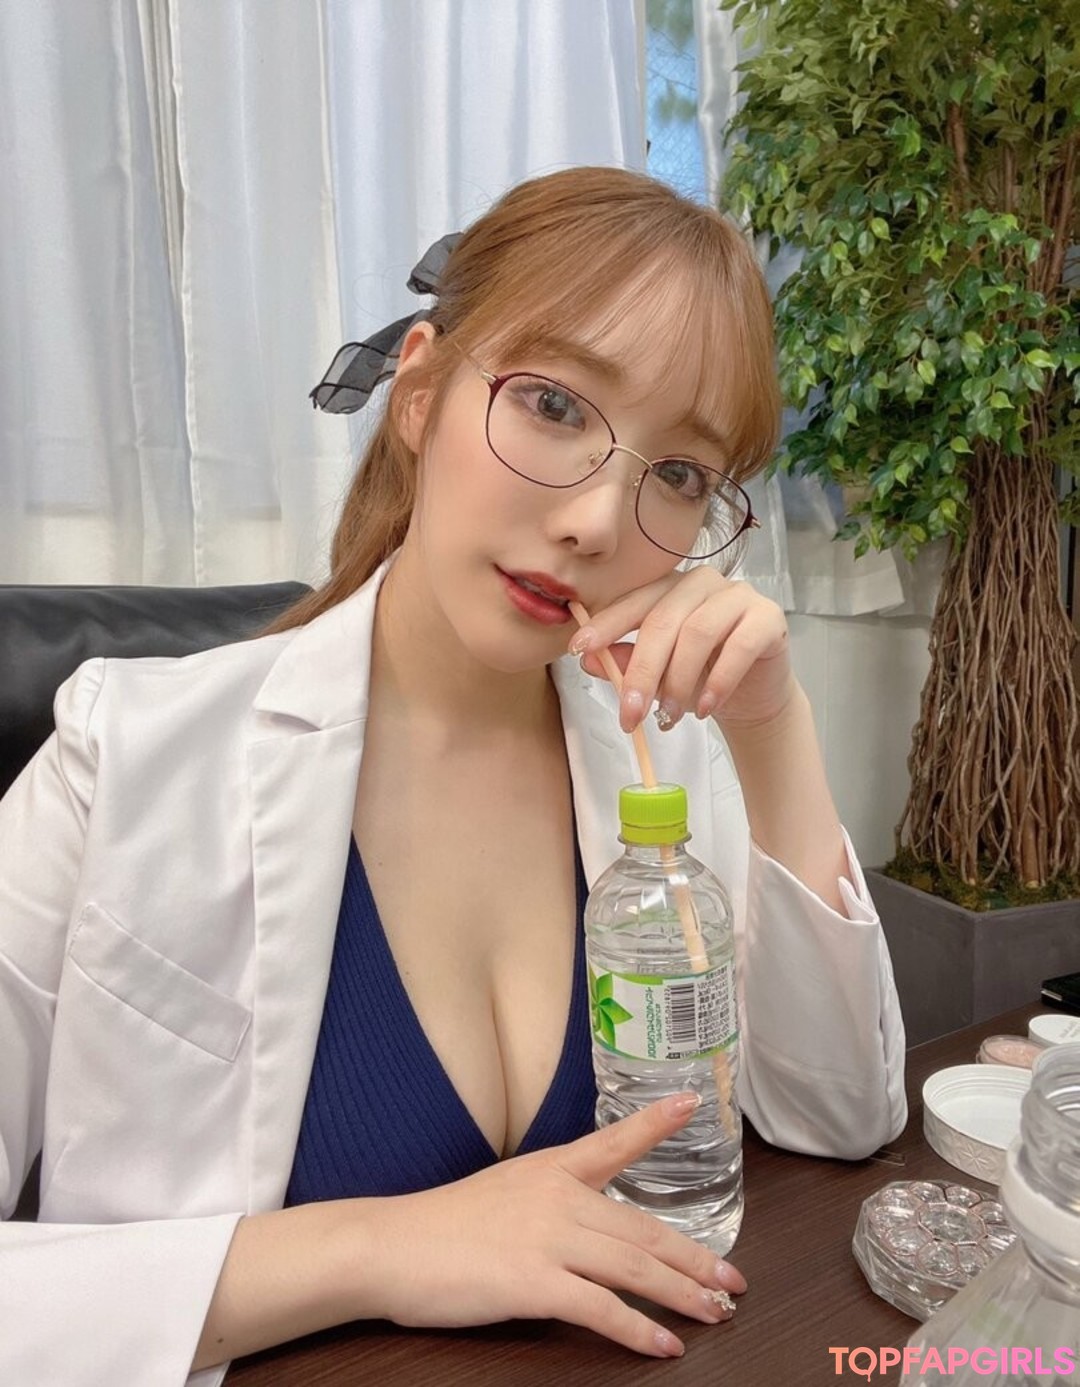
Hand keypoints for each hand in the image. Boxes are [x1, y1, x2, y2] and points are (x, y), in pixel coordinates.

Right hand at [367, 1094, 745, 1357]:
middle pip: (644, 1228)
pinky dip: (638, 1330)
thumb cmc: (443, 1224)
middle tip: (734, 1279)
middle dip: (696, 1257)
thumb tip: (589, 1220)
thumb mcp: (505, 1190)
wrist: (392, 1246)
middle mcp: (558, 1196)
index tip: (692, 1101)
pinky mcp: (533, 1282)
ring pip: (634, 1267)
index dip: (655, 1123)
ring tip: (716, 1313)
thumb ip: (550, 1198)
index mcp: (550, 1167)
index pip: (613, 1141)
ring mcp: (548, 1238)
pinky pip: (601, 1309)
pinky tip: (665, 1345)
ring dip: (683, 1293)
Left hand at [571, 567, 794, 733]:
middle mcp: (703, 583)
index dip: (606, 625)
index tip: (579, 650)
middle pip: (663, 620)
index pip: (634, 601)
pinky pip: (739, 645)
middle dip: (642, 672)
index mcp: (670, 588)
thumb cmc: (700, 677)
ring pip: (698, 632)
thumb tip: (589, 660)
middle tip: (630, 714)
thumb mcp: (657, 674)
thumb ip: (625, 662)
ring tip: (669, 717)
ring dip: (678, 682)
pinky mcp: (768, 618)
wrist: (753, 696)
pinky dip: (718, 682)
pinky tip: (704, 708)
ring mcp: (739, 596)